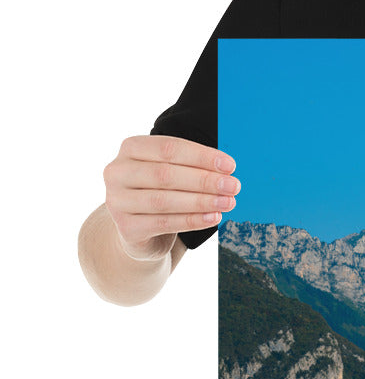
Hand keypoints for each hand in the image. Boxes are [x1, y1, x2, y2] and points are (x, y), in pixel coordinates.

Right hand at [103, 136, 239, 260]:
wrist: (140, 229)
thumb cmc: (163, 191)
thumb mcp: (173, 171)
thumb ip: (193, 165)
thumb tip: (228, 169)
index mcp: (131, 148)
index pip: (169, 148)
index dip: (202, 156)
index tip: (230, 165)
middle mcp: (117, 172)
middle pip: (165, 174)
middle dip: (204, 180)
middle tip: (233, 186)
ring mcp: (117, 201)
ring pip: (164, 200)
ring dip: (202, 201)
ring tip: (228, 203)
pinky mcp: (126, 227)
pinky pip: (164, 223)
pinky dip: (192, 220)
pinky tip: (213, 218)